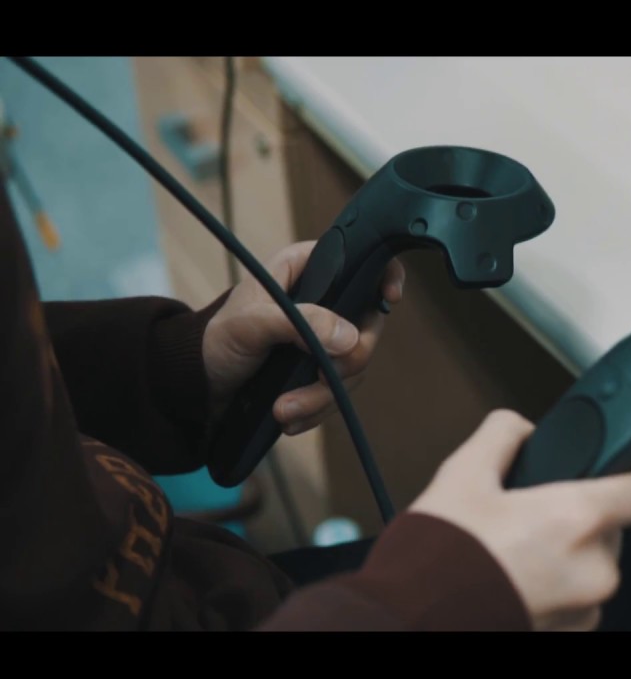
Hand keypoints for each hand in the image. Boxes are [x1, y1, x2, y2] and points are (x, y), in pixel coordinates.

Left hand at [202, 241, 405, 433]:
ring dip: (323, 395)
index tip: (388, 299)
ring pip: (353, 364)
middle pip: (367, 324)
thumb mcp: (251, 323)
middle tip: (323, 378)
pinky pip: (338, 390)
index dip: (384, 274)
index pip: (360, 258)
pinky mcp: (317, 371)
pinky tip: (290, 419)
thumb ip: (301, 322)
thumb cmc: (214, 340)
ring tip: (285, 410)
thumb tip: (350, 337)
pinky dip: (316, 409)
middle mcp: (323, 301)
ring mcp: (323, 338)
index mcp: (307, 270)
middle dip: (348, 361)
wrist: (195, 387)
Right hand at [411, 410, 630, 630]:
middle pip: (612, 527)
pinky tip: (512, 581)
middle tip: (532, 516)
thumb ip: (503, 436)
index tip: (621, 470)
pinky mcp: (569, 635)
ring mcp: (585, 609)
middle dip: (578, 518)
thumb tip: (521, 429)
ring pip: (591, 565)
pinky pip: (575, 601)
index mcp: (579, 520)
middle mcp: (595, 569)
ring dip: (564, 557)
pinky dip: (552, 589)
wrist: (411, 621)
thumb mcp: (462, 475)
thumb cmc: (438, 559)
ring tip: (513, 553)